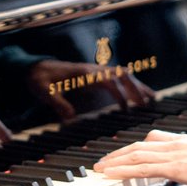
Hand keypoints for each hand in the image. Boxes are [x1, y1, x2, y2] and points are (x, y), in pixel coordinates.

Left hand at [26, 59, 155, 119]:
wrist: (35, 68)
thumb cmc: (40, 79)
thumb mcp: (44, 91)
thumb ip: (57, 102)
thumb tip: (70, 117)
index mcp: (83, 73)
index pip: (108, 80)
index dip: (119, 93)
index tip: (126, 108)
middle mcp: (93, 69)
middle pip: (121, 75)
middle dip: (136, 88)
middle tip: (147, 104)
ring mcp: (95, 70)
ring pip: (122, 74)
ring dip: (137, 85)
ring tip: (151, 98)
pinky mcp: (94, 75)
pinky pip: (117, 77)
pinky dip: (130, 84)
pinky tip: (138, 94)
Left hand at [92, 129, 186, 185]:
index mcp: (184, 141)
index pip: (152, 139)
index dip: (134, 147)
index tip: (122, 153)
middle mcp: (176, 143)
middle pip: (139, 146)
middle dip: (119, 154)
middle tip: (103, 162)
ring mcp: (175, 154)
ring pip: (137, 155)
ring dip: (115, 162)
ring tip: (100, 168)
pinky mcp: (175, 167)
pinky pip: (143, 168)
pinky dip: (124, 170)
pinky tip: (111, 174)